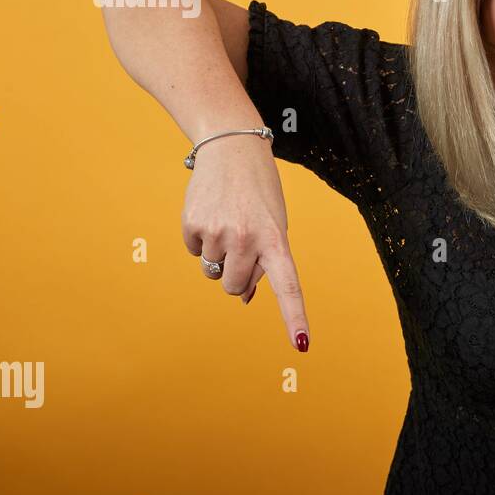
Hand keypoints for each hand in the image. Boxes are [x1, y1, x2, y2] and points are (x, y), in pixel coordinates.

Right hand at [180, 133, 311, 351]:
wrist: (231, 149)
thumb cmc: (259, 194)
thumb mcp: (274, 225)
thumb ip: (266, 262)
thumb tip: (243, 297)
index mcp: (276, 240)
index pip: (288, 286)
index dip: (294, 317)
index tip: (302, 346)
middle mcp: (247, 239)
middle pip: (235, 286)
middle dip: (236, 275)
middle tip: (241, 243)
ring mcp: (218, 233)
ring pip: (213, 271)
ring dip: (218, 255)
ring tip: (227, 220)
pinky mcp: (192, 225)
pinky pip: (193, 250)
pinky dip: (200, 239)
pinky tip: (210, 213)